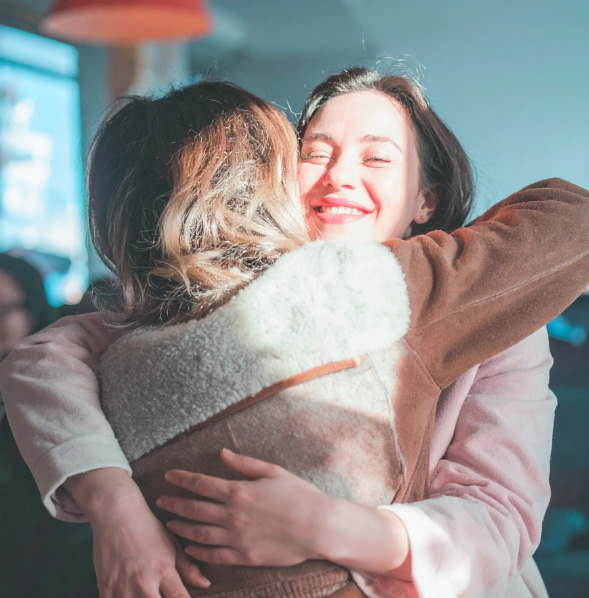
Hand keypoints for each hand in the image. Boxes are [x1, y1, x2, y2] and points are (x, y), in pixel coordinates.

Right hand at [65, 468, 209, 597]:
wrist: (116, 514)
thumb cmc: (147, 528)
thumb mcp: (172, 544)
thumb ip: (188, 568)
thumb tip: (205, 584)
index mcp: (164, 571)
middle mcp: (143, 582)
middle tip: (163, 595)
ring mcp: (122, 588)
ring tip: (149, 593)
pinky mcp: (104, 589)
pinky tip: (133, 593)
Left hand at [158, 450, 411, 579]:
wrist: (318, 527)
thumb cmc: (299, 495)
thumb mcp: (272, 471)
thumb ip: (244, 463)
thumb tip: (222, 453)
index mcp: (238, 490)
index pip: (200, 484)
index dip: (181, 479)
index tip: (168, 476)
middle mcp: (232, 515)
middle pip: (193, 509)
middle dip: (173, 504)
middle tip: (160, 501)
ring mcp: (236, 538)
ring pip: (199, 534)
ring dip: (180, 528)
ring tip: (168, 524)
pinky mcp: (244, 556)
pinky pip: (214, 555)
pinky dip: (198, 551)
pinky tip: (189, 547)